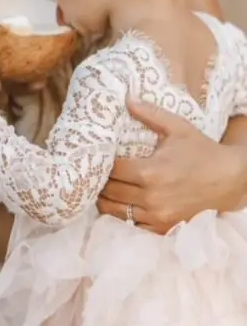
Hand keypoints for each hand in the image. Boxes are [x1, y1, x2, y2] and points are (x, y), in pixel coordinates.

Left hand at [97, 99, 246, 232]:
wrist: (227, 180)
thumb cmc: (201, 151)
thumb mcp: (178, 128)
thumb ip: (150, 113)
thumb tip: (127, 98)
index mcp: (150, 172)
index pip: (112, 170)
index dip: (103, 163)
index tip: (100, 156)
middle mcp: (150, 197)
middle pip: (110, 192)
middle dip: (101, 181)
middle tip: (97, 172)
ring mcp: (156, 216)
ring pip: (115, 211)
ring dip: (107, 199)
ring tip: (105, 188)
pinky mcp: (162, 228)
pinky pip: (131, 226)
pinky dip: (123, 216)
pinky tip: (122, 203)